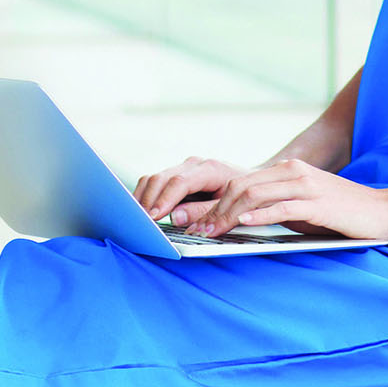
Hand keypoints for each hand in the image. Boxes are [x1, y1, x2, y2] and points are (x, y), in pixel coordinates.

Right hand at [133, 157, 247, 227]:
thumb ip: (204, 212)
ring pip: (154, 178)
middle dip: (148, 200)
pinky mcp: (177, 176)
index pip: (180, 182)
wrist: (251, 182)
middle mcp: (193, 165)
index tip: (153, 216)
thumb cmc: (244, 195)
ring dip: (143, 197)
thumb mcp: (231, 206)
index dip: (164, 200)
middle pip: (162, 177)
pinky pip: (156, 182)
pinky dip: (146, 195)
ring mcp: (183, 169)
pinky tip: (141, 211)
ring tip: (136, 217)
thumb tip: (175, 218)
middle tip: (140, 221)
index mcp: (209, 169)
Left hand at [187, 159, 387, 241]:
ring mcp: (305, 185)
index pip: (240, 182)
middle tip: (196, 230)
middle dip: (213, 210)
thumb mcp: (303, 205)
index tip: (196, 222)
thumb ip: (275, 205)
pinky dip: (258, 214)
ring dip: (228, 215)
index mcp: (287, 169)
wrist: (383, 212)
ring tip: (212, 231)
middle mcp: (292, 171)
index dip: (214, 202)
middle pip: (241, 186)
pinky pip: (281, 206)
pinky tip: (242, 222)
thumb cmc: (341, 214)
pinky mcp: (317, 202)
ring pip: (255, 194)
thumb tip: (239, 220)